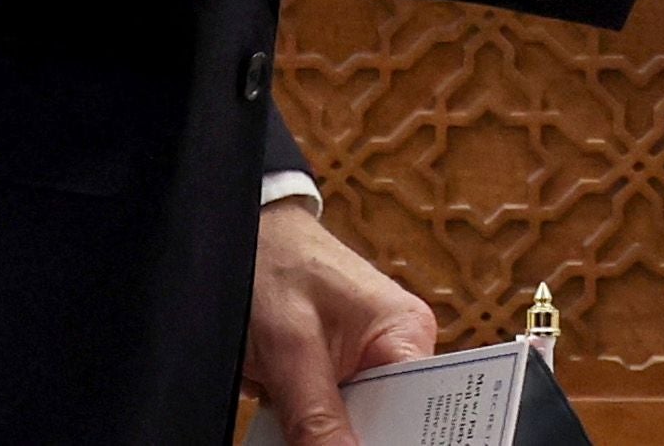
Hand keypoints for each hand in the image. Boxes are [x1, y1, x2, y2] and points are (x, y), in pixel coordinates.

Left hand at [240, 198, 436, 445]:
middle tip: (310, 432)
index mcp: (406, 333)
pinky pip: (334, 418)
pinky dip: (311, 428)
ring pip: (357, 427)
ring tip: (292, 414)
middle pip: (390, 423)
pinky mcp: (341, 374)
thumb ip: (317, 416)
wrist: (243, 237)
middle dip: (351, 437)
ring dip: (325, 434)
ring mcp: (369, 363)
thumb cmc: (272, 268)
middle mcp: (399, 349)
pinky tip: (288, 420)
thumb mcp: (291, 349)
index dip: (393, 440)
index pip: (420, 409)